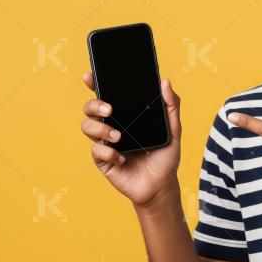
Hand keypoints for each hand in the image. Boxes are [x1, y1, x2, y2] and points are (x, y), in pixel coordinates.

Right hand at [81, 72, 181, 207]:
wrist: (162, 185)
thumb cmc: (165, 157)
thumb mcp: (173, 130)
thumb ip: (171, 106)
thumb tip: (165, 82)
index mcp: (125, 115)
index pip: (106, 95)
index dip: (94, 83)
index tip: (90, 76)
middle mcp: (112, 126)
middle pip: (90, 108)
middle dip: (94, 105)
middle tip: (110, 110)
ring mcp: (105, 143)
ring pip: (87, 127)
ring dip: (101, 129)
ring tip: (119, 137)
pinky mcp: (103, 160)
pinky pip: (96, 151)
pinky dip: (108, 152)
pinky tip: (122, 158)